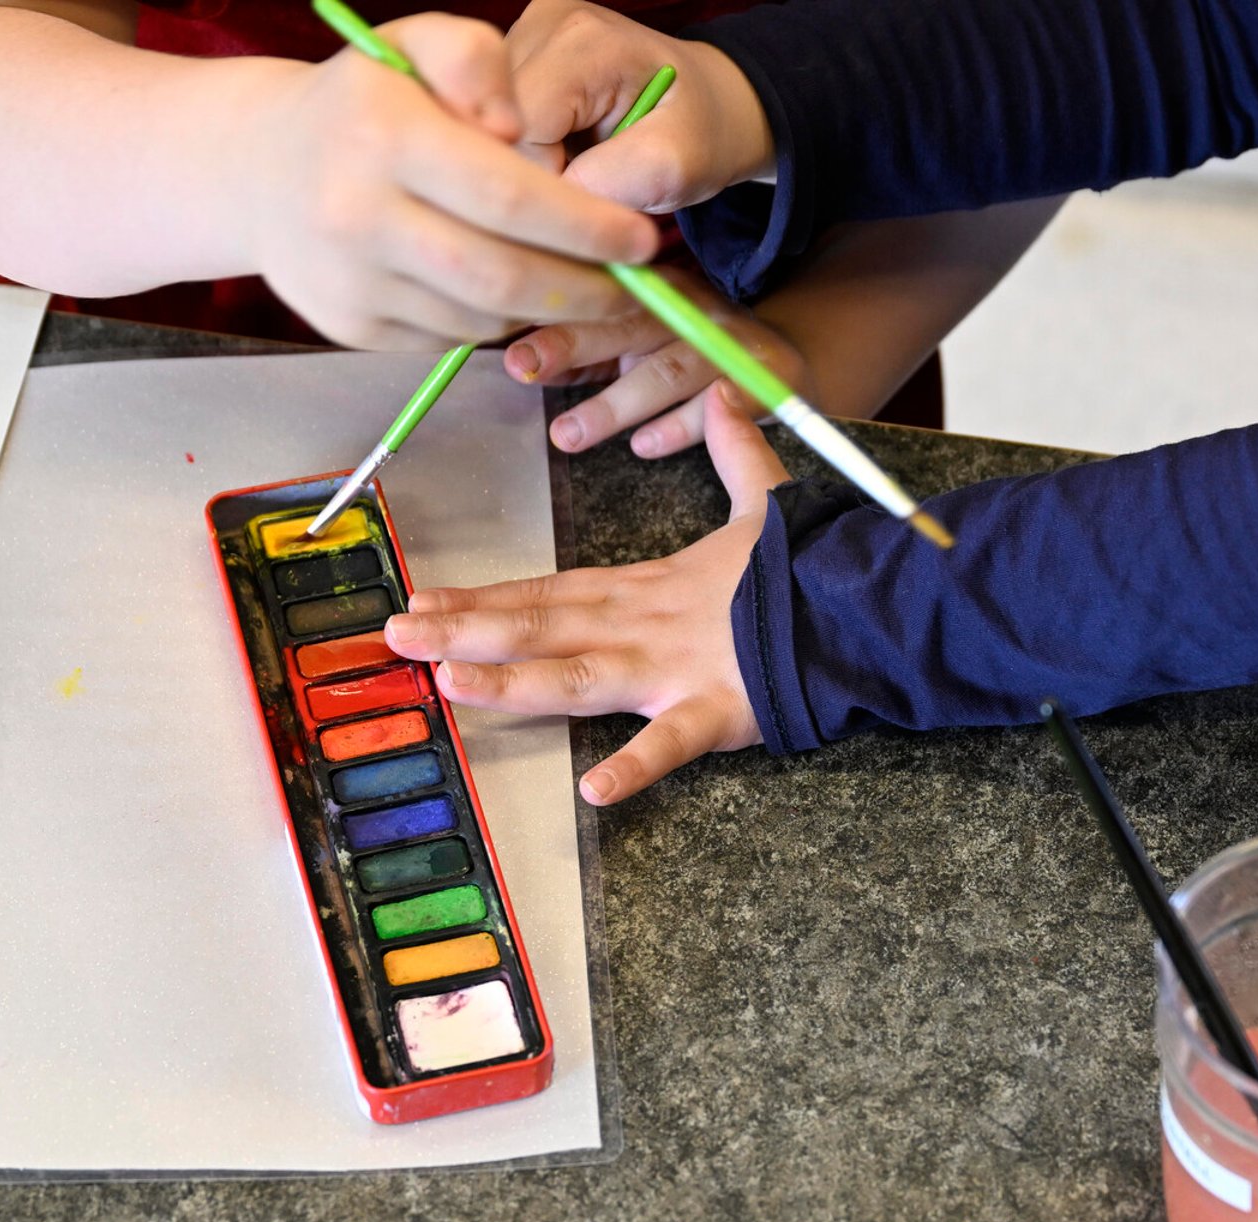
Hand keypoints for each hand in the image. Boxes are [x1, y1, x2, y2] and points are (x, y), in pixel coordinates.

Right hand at [243, 13, 657, 350]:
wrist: (258, 170)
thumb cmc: (362, 102)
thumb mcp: (413, 44)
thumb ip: (474, 55)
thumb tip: (516, 125)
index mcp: (384, 138)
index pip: (507, 197)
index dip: (586, 227)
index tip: (640, 240)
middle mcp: (358, 217)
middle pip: (500, 277)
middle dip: (582, 290)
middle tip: (631, 287)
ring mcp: (349, 282)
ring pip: (479, 319)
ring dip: (544, 311)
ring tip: (583, 287)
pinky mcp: (348, 327)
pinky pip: (446, 339)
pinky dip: (493, 322)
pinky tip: (515, 292)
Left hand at [384, 408, 790, 804]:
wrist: (862, 603)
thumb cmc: (804, 569)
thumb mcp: (764, 504)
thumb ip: (735, 453)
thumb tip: (726, 394)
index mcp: (640, 586)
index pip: (543, 590)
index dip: (478, 596)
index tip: (421, 598)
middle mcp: (637, 626)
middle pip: (537, 627)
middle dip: (461, 630)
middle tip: (396, 637)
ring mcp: (670, 670)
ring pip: (576, 678)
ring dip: (511, 682)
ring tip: (451, 684)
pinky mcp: (714, 711)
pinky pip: (670, 744)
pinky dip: (634, 767)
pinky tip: (594, 790)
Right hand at [505, 0, 773, 213]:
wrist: (701, 105)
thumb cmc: (693, 134)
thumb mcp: (677, 167)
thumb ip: (613, 184)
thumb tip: (546, 207)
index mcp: (583, 40)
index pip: (516, 130)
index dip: (540, 183)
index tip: (585, 194)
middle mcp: (539, 23)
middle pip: (486, 126)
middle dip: (523, 176)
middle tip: (580, 182)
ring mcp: (518, 35)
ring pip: (477, 127)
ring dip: (515, 166)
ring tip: (570, 164)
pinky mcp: (505, 57)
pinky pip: (481, 121)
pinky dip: (510, 152)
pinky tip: (551, 152)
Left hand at [505, 265, 811, 458]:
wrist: (783, 360)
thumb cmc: (690, 349)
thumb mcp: (637, 342)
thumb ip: (585, 354)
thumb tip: (525, 366)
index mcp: (656, 288)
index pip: (601, 297)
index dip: (555, 320)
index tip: (513, 351)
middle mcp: (692, 308)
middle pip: (629, 323)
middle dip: (573, 345)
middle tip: (524, 370)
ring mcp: (728, 344)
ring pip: (665, 372)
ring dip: (613, 405)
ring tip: (568, 436)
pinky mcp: (761, 382)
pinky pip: (715, 409)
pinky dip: (676, 429)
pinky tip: (642, 446)